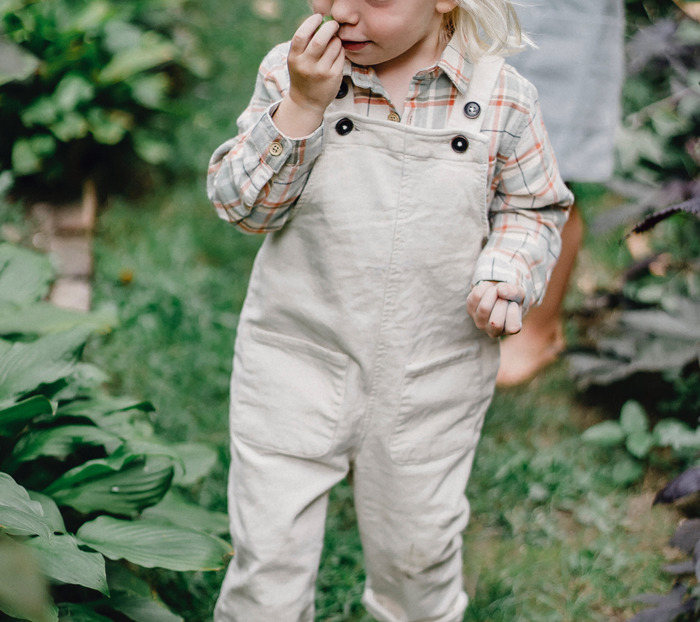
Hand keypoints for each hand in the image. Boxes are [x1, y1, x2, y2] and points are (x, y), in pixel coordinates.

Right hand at [273, 14, 343, 136]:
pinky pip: (341, 56)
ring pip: (334, 46)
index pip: (301, 35)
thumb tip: (321, 21)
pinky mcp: (333, 76)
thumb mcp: (296, 60)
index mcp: (294, 58)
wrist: (306, 102)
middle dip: (329, 27)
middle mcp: (306, 65)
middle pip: (320, 39)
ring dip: (336, 39)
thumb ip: (304, 43)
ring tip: (334, 42)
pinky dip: (340, 51)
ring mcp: (321, 72)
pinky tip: (336, 53)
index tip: (318, 18)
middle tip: (333, 24)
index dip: (311, 22)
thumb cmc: (302, 76)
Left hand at [467, 281, 524, 337]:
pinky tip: (489, 287)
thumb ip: (513, 292)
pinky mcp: (470, 309)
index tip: (513, 304)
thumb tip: (500, 290)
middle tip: (504, 296)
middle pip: (495, 322)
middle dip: (502, 303)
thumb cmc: (511, 297)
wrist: (497, 292)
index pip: (512, 328)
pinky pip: (476, 297)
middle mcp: (492, 330)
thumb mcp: (518, 294)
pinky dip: (484, 287)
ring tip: (497, 289)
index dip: (513, 313)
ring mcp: (479, 321)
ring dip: (493, 293)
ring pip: (484, 308)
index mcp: (508, 329)